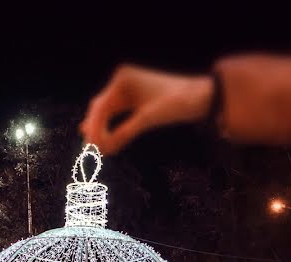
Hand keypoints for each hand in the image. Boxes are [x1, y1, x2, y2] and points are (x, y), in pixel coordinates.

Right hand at [80, 65, 214, 154]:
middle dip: (95, 130)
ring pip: (107, 112)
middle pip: (100, 108)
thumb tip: (103, 150)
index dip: (94, 129)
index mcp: (122, 80)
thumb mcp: (148, 119)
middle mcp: (122, 81)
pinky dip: (112, 126)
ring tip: (94, 149)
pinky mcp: (135, 96)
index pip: (100, 107)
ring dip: (101, 129)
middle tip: (89, 152)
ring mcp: (128, 88)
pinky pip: (117, 113)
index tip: (91, 149)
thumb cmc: (177, 103)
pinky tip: (105, 139)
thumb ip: (123, 134)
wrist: (201, 96)